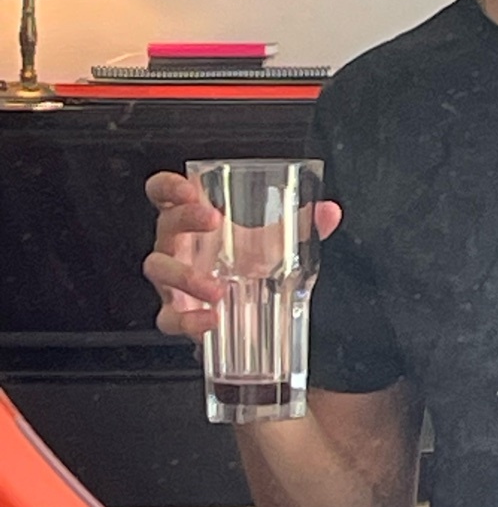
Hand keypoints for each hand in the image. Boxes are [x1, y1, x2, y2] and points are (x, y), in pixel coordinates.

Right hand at [142, 171, 342, 341]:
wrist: (246, 310)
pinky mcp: (175, 311)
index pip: (165, 193)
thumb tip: (329, 212)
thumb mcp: (274, 241)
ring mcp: (171, 279)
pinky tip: (210, 321)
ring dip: (185, 275)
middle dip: (185, 218)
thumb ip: (301, 225)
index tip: (188, 187)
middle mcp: (175, 244)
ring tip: (216, 288)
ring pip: (159, 269)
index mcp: (192, 219)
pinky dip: (188, 321)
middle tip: (213, 219)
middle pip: (165, 222)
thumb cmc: (248, 263)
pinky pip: (169, 318)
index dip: (169, 186)